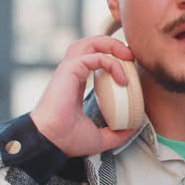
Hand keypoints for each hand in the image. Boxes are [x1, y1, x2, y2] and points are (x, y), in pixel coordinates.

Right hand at [31, 36, 138, 156]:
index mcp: (76, 84)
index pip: (93, 59)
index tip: (128, 70)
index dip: (111, 59)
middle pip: (90, 44)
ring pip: (90, 43)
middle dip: (113, 45)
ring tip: (127, 57)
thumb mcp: (100, 137)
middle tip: (130, 57)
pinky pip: (95, 57)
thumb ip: (117, 132)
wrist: (52, 142)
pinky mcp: (70, 70)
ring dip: (111, 45)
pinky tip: (122, 79)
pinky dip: (112, 63)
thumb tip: (133, 128)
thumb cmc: (67, 140)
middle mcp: (72, 73)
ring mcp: (70, 70)